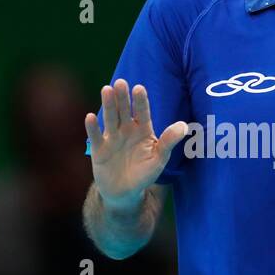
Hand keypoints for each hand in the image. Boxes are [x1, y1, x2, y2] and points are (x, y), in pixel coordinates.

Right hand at [84, 79, 187, 210]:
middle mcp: (126, 130)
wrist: (125, 192)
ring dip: (108, 105)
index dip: (141, 101)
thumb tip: (184, 126)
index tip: (139, 88)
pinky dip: (92, 128)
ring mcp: (112, 138)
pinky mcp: (98, 149)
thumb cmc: (145, 173)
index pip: (142, 112)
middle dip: (122, 97)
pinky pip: (95, 137)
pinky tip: (90, 116)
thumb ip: (169, 141)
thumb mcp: (159, 158)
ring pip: (110, 119)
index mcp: (143, 129)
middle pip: (124, 111)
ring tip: (107, 90)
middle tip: (121, 82)